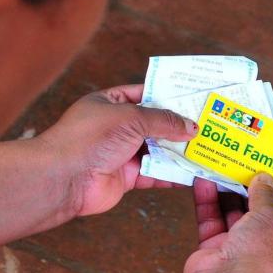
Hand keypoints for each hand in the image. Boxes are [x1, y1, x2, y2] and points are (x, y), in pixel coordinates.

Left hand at [38, 84, 197, 214]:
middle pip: (155, 125)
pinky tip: (191, 174)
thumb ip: (162, 120)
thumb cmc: (91, 137)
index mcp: (113, 103)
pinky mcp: (127, 176)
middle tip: (206, 126)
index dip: (168, 96)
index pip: (145, 94)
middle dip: (178, 127)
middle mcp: (118, 127)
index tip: (193, 98)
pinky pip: (154, 174)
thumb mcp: (130, 118)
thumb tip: (190, 126)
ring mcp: (123, 153)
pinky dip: (171, 174)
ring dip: (178, 151)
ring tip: (204, 148)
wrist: (66, 178)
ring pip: (157, 150)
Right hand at [184, 174, 272, 272]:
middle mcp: (266, 252)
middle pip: (257, 213)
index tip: (271, 171)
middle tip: (241, 164)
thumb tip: (264, 178)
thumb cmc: (261, 258)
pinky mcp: (213, 251)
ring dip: (225, 192)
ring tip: (220, 167)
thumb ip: (266, 196)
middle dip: (249, 189)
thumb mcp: (272, 219)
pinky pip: (211, 221)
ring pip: (231, 215)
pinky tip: (202, 181)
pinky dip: (207, 202)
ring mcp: (238, 252)